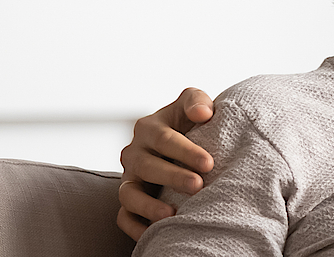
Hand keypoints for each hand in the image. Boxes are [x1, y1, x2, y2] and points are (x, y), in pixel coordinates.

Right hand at [116, 87, 215, 239]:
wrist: (182, 142)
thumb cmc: (189, 122)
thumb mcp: (191, 103)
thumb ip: (196, 100)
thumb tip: (202, 113)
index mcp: (149, 127)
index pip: (164, 139)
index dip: (186, 151)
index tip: (209, 163)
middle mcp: (135, 153)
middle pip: (148, 166)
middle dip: (173, 177)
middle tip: (198, 186)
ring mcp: (129, 178)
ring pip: (129, 194)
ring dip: (149, 206)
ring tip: (172, 214)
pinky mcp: (129, 200)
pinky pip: (124, 217)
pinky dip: (135, 227)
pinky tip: (156, 233)